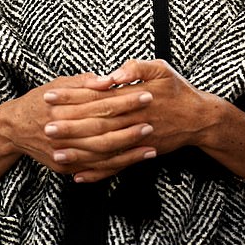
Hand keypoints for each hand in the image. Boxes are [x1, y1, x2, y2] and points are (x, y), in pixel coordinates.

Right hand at [0, 71, 157, 179]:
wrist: (13, 129)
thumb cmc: (40, 101)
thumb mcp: (58, 84)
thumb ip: (85, 82)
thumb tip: (110, 79)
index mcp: (62, 106)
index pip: (99, 103)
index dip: (124, 100)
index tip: (145, 95)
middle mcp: (61, 130)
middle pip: (102, 129)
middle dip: (129, 127)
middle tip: (152, 122)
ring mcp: (62, 151)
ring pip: (100, 153)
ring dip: (128, 151)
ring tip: (150, 146)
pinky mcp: (65, 166)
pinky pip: (94, 168)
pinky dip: (115, 166)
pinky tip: (133, 160)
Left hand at [44, 59, 208, 181]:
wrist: (200, 119)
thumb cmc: (178, 90)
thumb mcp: (160, 68)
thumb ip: (135, 67)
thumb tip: (111, 75)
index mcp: (132, 97)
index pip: (95, 96)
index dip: (71, 96)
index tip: (50, 95)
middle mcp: (132, 120)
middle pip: (95, 124)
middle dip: (69, 125)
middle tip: (45, 126)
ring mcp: (136, 140)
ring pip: (103, 148)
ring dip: (79, 152)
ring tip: (55, 153)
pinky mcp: (139, 154)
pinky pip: (116, 167)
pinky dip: (98, 173)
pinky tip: (79, 176)